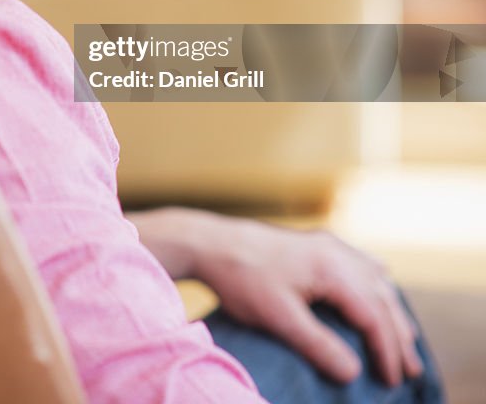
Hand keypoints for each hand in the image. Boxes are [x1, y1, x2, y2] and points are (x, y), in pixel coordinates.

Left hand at [127, 207, 422, 386]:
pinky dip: (374, 280)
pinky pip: (357, 260)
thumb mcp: (280, 318)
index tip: (393, 381)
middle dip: (398, 333)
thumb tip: (354, 373)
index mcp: (332, 267)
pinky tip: (381, 282)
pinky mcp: (313, 242)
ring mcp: (325, 243)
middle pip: (380, 296)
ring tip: (405, 337)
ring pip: (372, 277)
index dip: (387, 350)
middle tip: (411, 369)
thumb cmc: (243, 279)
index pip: (373, 315)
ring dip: (390, 308)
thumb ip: (318, 346)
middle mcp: (335, 251)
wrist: (210, 241)